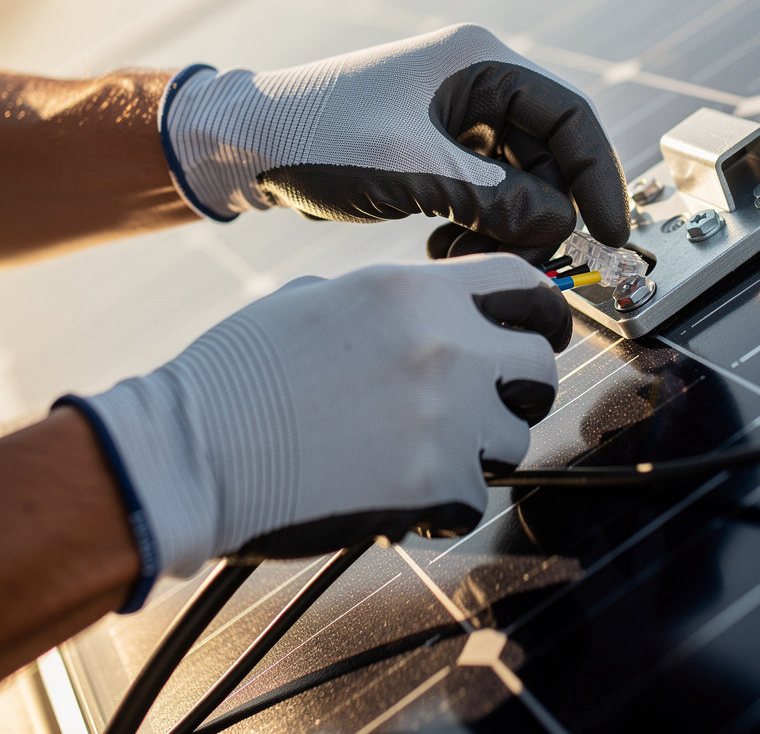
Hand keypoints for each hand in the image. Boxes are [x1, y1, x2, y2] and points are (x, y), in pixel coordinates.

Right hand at [57, 255, 568, 603]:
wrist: (195, 452)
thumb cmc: (243, 371)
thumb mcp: (318, 299)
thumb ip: (391, 303)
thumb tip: (429, 315)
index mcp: (415, 291)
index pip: (523, 283)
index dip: (541, 308)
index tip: (540, 330)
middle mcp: (446, 347)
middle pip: (541, 364)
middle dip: (522, 384)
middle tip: (493, 399)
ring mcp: (446, 417)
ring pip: (514, 436)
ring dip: (481, 446)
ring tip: (423, 449)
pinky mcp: (432, 485)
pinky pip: (474, 495)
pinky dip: (446, 499)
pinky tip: (398, 490)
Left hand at [160, 24, 628, 259]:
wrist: (244, 144)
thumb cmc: (316, 140)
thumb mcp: (412, 169)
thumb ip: (497, 200)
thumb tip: (562, 228)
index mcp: (479, 62)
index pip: (571, 116)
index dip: (600, 176)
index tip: (611, 233)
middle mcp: (475, 83)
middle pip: (550, 153)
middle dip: (545, 211)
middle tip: (533, 260)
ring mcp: (456, 117)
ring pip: (519, 180)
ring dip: (507, 225)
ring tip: (465, 255)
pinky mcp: (437, 148)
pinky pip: (486, 192)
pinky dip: (478, 225)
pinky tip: (442, 245)